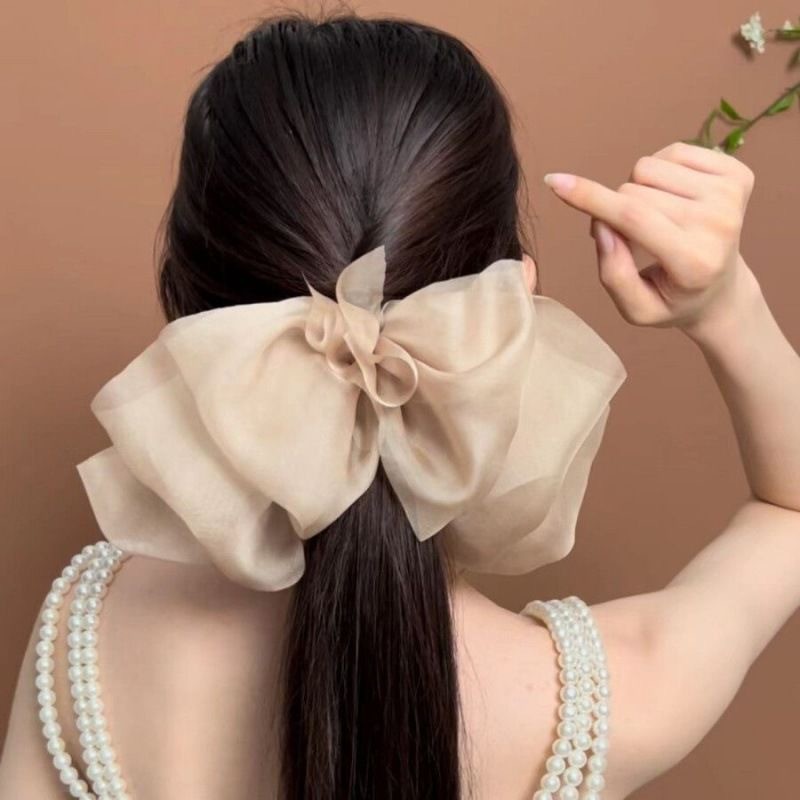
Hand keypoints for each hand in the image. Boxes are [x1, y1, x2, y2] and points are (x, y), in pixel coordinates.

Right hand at [543, 141, 757, 333]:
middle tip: (633, 238)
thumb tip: (601, 224)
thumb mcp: (635, 308)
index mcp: (694, 261)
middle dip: (617, 209)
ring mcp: (732, 195)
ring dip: (638, 190)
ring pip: (649, 166)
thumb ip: (613, 272)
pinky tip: (673, 200)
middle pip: (633, 191)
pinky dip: (661, 174)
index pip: (633, 216)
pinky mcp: (739, 174)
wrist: (721, 290)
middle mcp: (720, 224)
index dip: (590, 198)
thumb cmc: (670, 299)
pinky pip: (673, 151)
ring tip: (655, 219)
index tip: (555, 183)